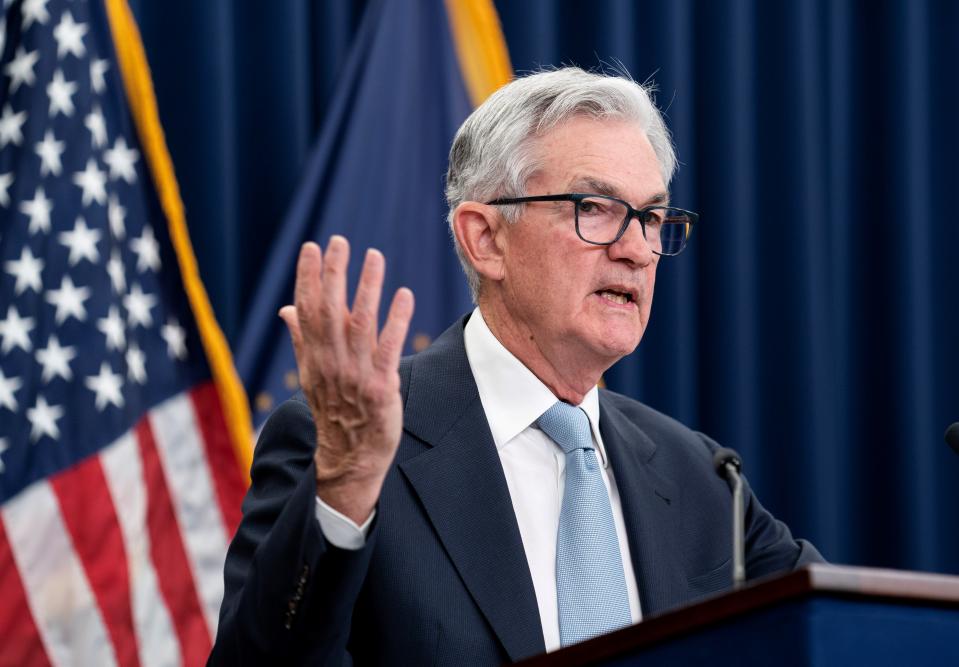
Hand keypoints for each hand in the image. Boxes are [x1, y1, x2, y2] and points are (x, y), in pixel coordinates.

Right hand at [279, 237, 413, 523]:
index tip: (311, 248)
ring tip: (373, 256)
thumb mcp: (312, 376)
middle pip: (329, 311)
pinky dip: (396, 321)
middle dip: (334, 274)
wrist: (349, 457)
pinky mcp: (381, 387)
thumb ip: (301, 340)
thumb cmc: (334, 411)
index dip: (308, 278)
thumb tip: (286, 310)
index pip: (306, 311)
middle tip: (339, 242)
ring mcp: (356, 375)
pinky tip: (403, 295)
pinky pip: (389, 348)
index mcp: (313, 358)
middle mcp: (331, 363)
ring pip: (360, 323)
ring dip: (366, 288)